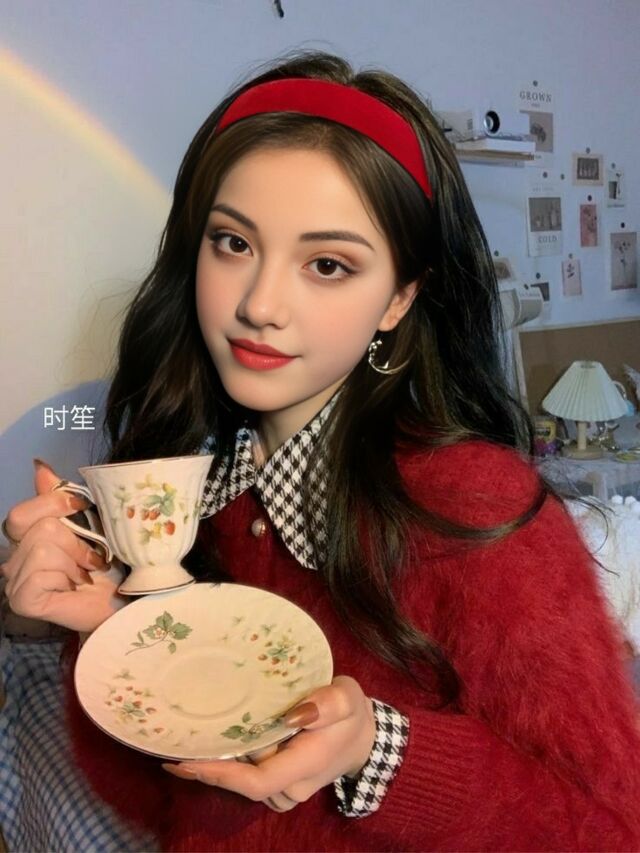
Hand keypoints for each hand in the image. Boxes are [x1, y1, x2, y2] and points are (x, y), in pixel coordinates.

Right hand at [1, 460, 125, 631]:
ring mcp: (15, 581)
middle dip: (75, 540)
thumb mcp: (88, 520)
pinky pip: (40, 575)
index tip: (82, 509)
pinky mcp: (22, 601)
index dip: (53, 505)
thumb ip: (59, 496)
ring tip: (84, 573)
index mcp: (27, 536)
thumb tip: (39, 466)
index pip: (21, 513)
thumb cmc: (106, 562)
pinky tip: (74, 586)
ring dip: (75, 560)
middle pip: (38, 528)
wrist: (123, 598)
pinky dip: (66, 578)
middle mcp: (14, 558)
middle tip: (90, 557)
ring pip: (42, 549)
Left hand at [162, 675, 375, 811]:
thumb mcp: (347, 697)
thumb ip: (328, 703)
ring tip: (192, 740)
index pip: (257, 781)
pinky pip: (250, 780)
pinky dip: (232, 765)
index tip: (187, 761)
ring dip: (220, 763)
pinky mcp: (281, 787)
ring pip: (245, 781)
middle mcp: (292, 787)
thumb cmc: (354, 714)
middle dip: (213, 762)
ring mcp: (287, 792)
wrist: (366, 738)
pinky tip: (216, 746)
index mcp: (306, 765)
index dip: (220, 774)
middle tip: (179, 741)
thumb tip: (295, 714)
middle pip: (243, 781)